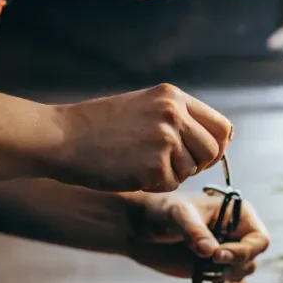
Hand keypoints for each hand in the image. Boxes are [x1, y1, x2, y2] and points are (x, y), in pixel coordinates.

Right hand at [50, 83, 232, 192]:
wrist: (60, 138)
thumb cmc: (99, 128)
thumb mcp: (144, 107)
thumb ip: (179, 119)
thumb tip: (220, 142)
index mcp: (173, 96)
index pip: (221, 126)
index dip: (217, 146)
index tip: (203, 156)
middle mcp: (174, 114)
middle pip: (212, 151)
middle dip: (196, 165)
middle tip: (169, 167)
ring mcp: (166, 139)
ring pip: (191, 170)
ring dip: (171, 175)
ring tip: (140, 163)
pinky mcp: (155, 165)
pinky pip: (171, 185)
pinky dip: (154, 185)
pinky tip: (131, 172)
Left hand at [129, 192, 269, 282]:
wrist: (140, 227)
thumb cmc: (162, 210)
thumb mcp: (178, 214)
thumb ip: (195, 231)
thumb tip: (210, 251)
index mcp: (238, 214)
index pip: (258, 239)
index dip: (245, 250)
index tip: (219, 255)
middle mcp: (237, 234)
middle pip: (253, 258)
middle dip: (235, 264)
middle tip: (210, 263)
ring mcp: (226, 252)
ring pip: (243, 272)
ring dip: (228, 276)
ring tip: (205, 270)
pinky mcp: (214, 269)